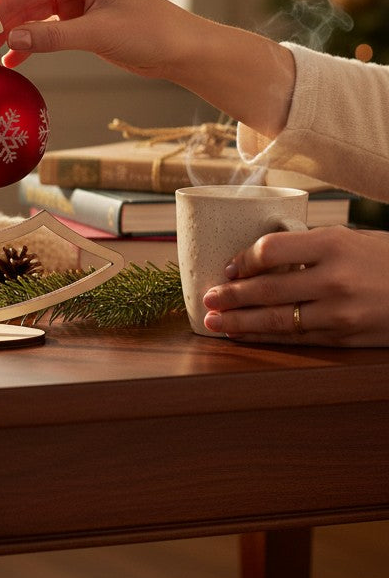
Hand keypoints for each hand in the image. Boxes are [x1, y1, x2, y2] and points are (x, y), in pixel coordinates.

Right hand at [0, 0, 198, 76]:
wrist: (182, 49)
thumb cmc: (152, 31)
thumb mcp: (98, 34)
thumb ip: (52, 37)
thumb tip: (11, 41)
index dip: (1, 2)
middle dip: (2, 21)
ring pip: (32, 15)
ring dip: (12, 34)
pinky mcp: (78, 19)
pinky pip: (45, 30)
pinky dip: (29, 45)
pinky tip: (12, 60)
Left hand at [201, 226, 388, 346]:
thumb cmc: (385, 258)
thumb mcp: (349, 238)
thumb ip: (308, 246)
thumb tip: (258, 254)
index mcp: (333, 245)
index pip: (271, 250)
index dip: (243, 260)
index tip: (227, 268)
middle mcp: (334, 279)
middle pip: (268, 288)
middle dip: (231, 296)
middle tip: (206, 297)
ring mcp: (340, 313)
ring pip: (278, 319)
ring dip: (239, 322)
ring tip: (213, 321)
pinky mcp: (345, 339)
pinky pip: (296, 338)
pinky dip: (265, 337)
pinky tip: (243, 335)